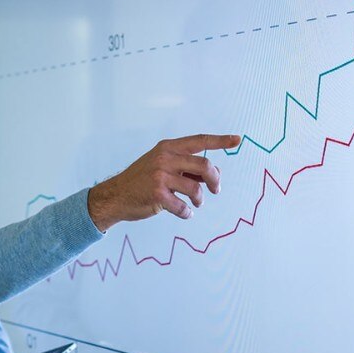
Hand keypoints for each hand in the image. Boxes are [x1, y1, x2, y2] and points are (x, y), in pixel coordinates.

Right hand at [88, 134, 241, 231]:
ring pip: (196, 189)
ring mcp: (160, 176)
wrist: (115, 195)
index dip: (220, 140)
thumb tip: (214, 175)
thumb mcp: (161, 165)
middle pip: (204, 166)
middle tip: (216, 190)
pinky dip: (186, 212)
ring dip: (199, 199)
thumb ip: (186, 167)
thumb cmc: (142, 181)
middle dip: (215, 180)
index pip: (200, 141)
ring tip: (194, 203)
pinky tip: (183, 212)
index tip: (237, 140)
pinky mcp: (158, 194)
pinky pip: (183, 207)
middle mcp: (165, 158)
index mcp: (168, 147)